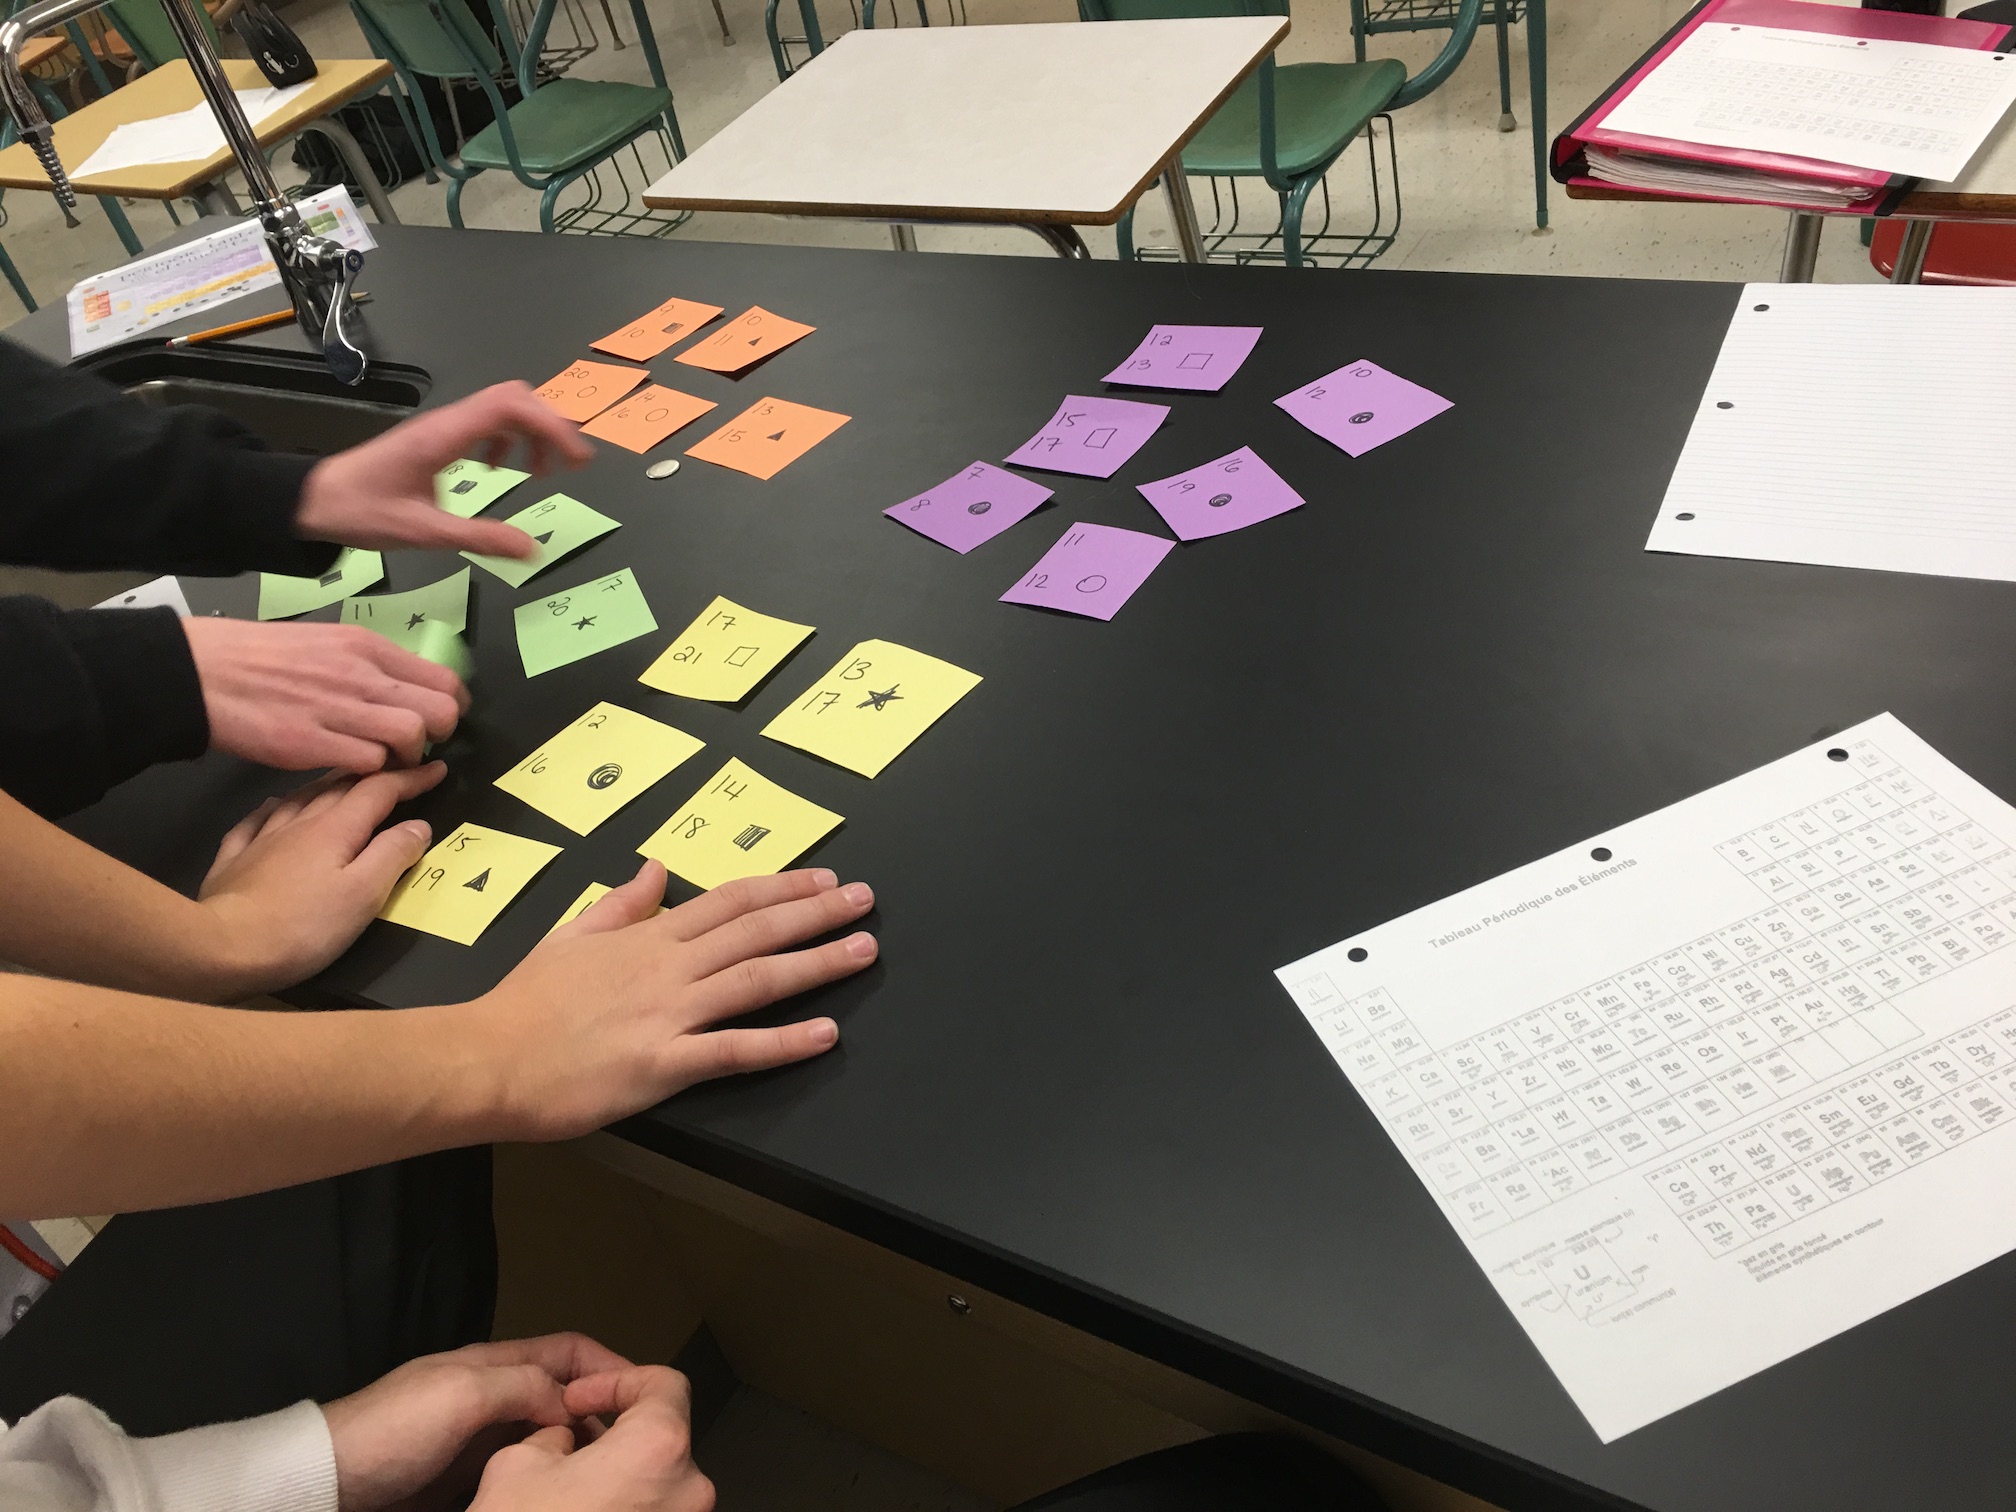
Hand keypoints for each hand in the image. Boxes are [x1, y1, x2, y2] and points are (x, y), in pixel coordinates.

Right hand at [184, 616, 467, 772]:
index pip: (443, 680)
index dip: (450, 708)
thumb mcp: (325, 642)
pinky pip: (367, 763)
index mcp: (367, 646)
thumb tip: (404, 689)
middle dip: (438, 736)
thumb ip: (368, 664)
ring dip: (406, 758)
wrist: (199, 671)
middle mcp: (360, 674)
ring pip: (410, 737)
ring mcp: (337, 709)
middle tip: (417, 746)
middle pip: (439, 712)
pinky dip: (368, 771)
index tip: (439, 722)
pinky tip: (351, 766)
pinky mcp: (310, 743)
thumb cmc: (259, 656)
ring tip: (385, 760)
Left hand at [197, 764, 443, 998]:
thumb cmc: (304, 925)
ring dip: (328, 784)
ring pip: (300, 797)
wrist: (222, 946)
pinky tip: (276, 808)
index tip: (438, 767)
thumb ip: (394, 854)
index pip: (379, 790)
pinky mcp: (234, 861)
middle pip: (339, 786)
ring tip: (343, 781)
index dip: (412, 777)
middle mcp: (298, 822)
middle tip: (397, 768)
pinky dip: (275, 809)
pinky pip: (256, 821)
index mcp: (335, 828)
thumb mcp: (364, 894)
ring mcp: (261, 839)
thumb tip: (418, 825)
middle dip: (373, 774)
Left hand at [296, 382, 593, 560]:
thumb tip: (531, 549)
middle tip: (570, 465)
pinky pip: (485, 423)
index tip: (577, 460)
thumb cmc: (361, 512)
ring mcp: (443, 427)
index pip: (512, 407)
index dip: (553, 426)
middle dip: (550, 426)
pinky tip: (500, 469)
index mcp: (445, 436)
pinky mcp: (438, 438)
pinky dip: (507, 439)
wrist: (315, 500)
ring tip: (540, 473)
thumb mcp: (423, 533)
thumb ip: (479, 538)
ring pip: (503, 408)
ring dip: (532, 433)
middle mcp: (447, 423)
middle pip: (515, 398)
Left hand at [324, 1335, 632, 1511]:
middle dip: (597, 1417)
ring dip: (573, 1453)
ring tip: (598, 1478)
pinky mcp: (465, 1481)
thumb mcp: (463, 1393)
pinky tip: (556, 1496)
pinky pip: (520, 1474)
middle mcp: (491, 1397)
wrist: (326, 1483)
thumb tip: (573, 1404)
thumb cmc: (393, 1430)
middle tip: (625, 1452)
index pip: (568, 1351)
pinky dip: (544, 1481)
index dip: (608, 1366)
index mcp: (492, 1364)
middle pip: (561, 1398)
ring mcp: (477, 1441)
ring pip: (544, 1440)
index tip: (642, 1398)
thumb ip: (524, 1385)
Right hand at [448, 863, 874, 1140]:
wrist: (485, 1059)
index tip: (824, 879)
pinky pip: (735, 1050)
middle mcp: (668, 967)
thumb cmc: (523, 1004)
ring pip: (757, 979)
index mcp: (648, 937)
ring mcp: (669, 1014)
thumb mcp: (569, 935)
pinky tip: (826, 1034)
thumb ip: (621, 904)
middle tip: (867, 902)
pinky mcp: (664, 1064)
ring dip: (817, 963)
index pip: (729, 901)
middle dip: (817, 913)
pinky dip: (784, 1042)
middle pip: (756, 931)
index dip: (782, 887)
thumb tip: (657, 867)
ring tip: (864, 950)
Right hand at [470, 1366, 712, 1511]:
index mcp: (659, 1448)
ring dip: (619, 1482)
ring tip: (567, 1495)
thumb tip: (568, 1439)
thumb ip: (556, 1434)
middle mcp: (690, 1490)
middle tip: (567, 1450)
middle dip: (615, 1439)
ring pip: (657, 1487)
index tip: (580, 1401)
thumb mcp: (518, 1464)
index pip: (665, 1385)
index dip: (617, 1381)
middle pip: (662, 1440)